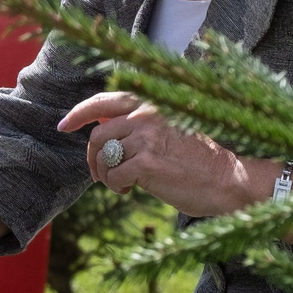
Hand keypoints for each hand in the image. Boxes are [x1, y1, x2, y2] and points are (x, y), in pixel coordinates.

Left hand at [61, 91, 260, 216]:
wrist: (228, 180)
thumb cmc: (198, 160)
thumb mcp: (168, 131)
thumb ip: (137, 127)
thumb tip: (101, 132)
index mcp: (152, 104)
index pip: (104, 102)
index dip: (79, 113)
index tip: (63, 126)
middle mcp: (148, 115)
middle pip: (98, 135)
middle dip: (92, 158)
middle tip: (99, 175)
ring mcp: (147, 137)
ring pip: (104, 157)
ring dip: (107, 175)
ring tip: (124, 184)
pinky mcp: (147, 162)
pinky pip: (113, 176)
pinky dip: (116, 187)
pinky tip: (132, 191)